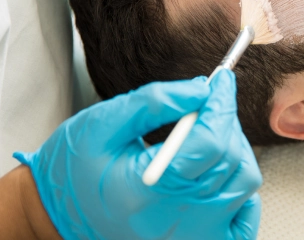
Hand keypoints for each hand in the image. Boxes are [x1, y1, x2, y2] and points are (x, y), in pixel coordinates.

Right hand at [14, 70, 261, 239]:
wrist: (59, 214)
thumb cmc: (75, 166)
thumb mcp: (103, 122)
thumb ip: (155, 102)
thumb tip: (201, 89)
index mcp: (147, 190)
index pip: (210, 142)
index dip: (221, 103)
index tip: (221, 80)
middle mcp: (173, 220)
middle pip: (229, 159)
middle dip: (224, 120)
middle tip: (206, 103)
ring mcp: (189, 238)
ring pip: (243, 182)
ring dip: (234, 149)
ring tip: (206, 134)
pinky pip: (244, 221)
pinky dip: (243, 192)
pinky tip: (218, 173)